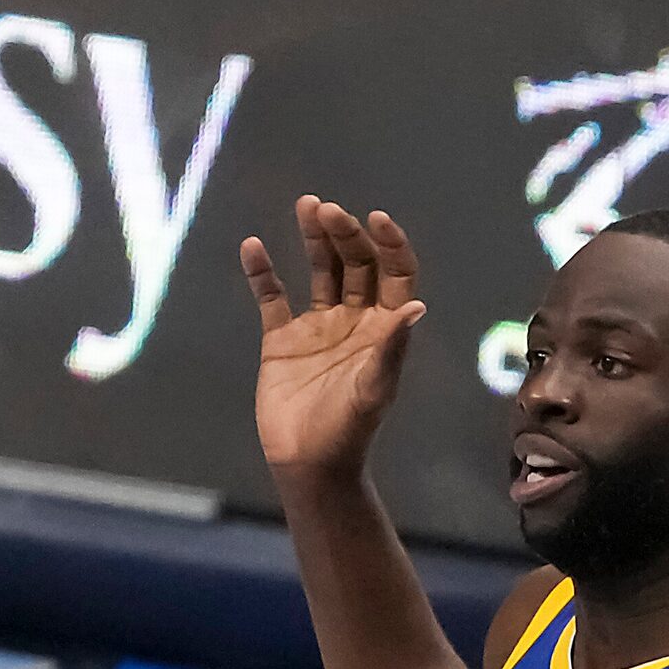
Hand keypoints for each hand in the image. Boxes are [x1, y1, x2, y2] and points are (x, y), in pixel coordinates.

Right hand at [242, 195, 425, 482]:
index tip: (375, 217)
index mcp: (384, 328)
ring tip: (306, 206)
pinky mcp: (281, 338)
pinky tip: (252, 247)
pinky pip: (272, 297)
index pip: (395, 273)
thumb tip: (416, 305)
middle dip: (344, 233)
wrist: (307, 462)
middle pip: (355, 263)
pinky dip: (262, 272)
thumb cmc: (348, 431)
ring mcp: (317, 326)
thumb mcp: (374, 389)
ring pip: (319, 270)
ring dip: (313, 238)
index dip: (389, 243)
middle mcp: (354, 320)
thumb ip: (392, 347)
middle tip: (324, 208)